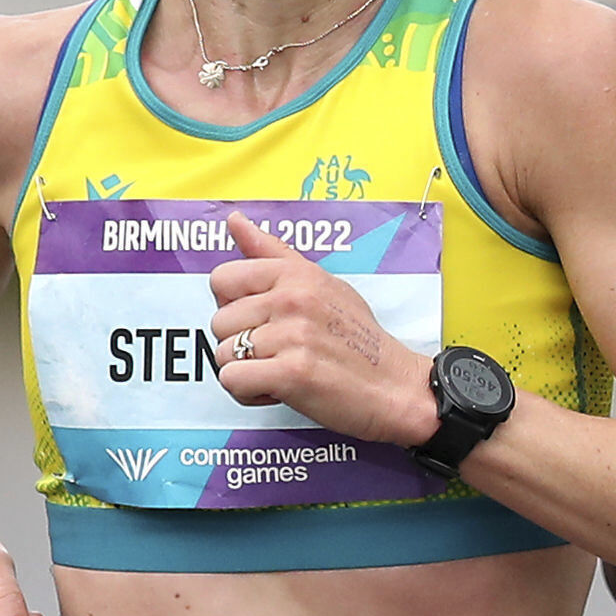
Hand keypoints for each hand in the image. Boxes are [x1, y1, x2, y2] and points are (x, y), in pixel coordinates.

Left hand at [207, 212, 437, 446]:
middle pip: (219, 322)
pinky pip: (233, 381)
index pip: (222, 279)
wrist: (396, 387)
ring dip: (246, 371)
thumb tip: (234, 221)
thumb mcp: (322, 283)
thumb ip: (273, 253)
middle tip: (278, 353)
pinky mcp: (292, 373)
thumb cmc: (359, 339)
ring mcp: (292, 335)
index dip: (233, 307)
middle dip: (240, 345)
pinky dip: (249, 394)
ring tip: (281, 371)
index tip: (260, 321)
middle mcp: (292, 299)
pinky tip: (278, 390)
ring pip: (224, 354)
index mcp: (296, 274)